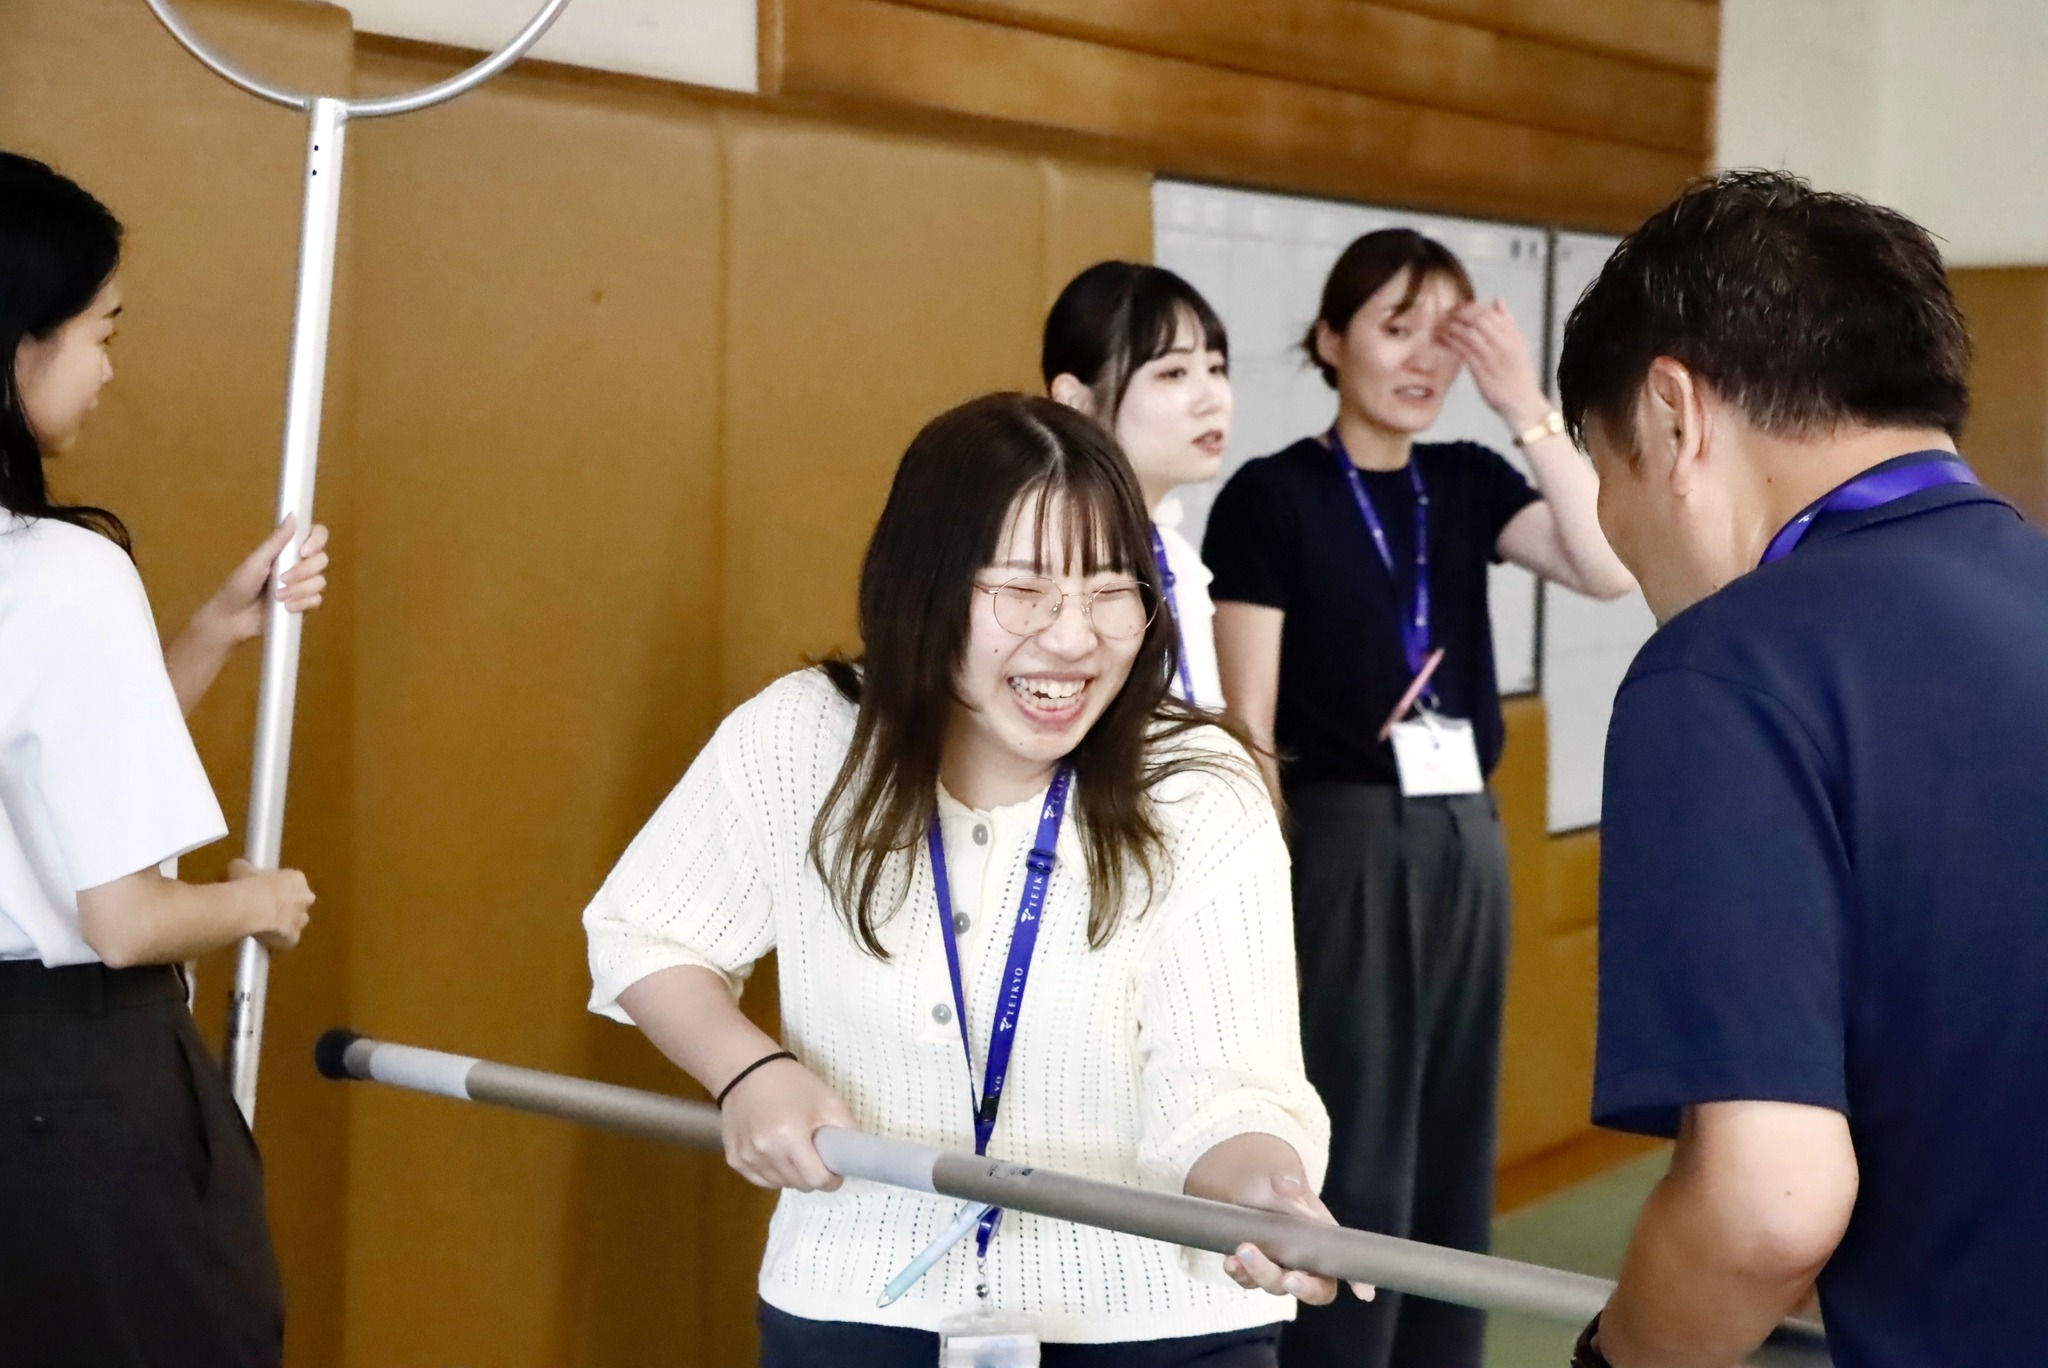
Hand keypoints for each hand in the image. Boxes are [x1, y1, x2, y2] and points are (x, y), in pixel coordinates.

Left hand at [196, 516, 330, 646]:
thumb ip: (277, 540)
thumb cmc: (238, 585)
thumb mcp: (257, 561)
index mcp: (288, 550)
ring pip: (320, 582)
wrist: (232, 618)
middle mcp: (299, 565)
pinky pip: (317, 601)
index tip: (303, 551)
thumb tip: (292, 514)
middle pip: (322, 560)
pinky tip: (285, 607)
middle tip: (282, 579)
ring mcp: (303, 586)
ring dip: (298, 591)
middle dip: (302, 572)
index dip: (317, 541)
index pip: (316, 536)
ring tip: (278, 597)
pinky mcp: (304, 605)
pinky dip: (301, 604)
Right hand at [226, 858, 313, 950]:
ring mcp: (301, 920)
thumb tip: (239, 868)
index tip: (262, 890)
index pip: (291, 882)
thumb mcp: (241, 867)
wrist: (250, 908)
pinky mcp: (293, 939)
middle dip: (284, 906)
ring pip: (294, 922)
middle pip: (297, 902)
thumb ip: (245, 868)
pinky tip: (262, 939)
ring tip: (261, 925)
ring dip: (282, 924)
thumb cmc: (248, 883)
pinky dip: (276, 941)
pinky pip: (285, 941)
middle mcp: (305, 899)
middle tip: (262, 908)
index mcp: (297, 879)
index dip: (276, 887)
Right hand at [718, 1055, 855, 1192]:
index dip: (831, 1180)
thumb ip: (848, 1130)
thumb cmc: (792, 1084)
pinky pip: (761, 1180)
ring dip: (792, 1176)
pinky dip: (773, 1174)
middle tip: (816, 1157)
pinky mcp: (734, 1159)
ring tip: (795, 1152)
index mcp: (790, 1138)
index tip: (835, 1172)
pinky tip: (776, 1153)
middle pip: (799, 1185)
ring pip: (780, 1185)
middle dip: (813, 1177)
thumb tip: (856, 1156)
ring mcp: (746, 1157)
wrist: (747, 1071)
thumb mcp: (828, 1101)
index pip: (816, 1180)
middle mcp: (765, 1152)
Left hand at [1185, 1134, 1374, 1305]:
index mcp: (1322, 1234)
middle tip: (1287, 1278)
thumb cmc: (1271, 1177)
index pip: (1344, 1262)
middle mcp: (1303, 1255)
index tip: (1364, 1291)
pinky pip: (1248, 1280)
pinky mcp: (1251, 1267)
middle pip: (1314, 1287)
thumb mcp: (1279, 1175)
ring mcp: (1277, 1263)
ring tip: (1243, 1251)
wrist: (1237, 1178)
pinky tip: (1230, 1261)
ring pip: (1276, 1285)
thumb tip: (1290, 1188)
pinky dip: (1239, 1273)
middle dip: (1302, 1287)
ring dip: (1261, 1274)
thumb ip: (1285, 1184)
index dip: (1357, 1279)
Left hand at [1440, 299, 1550, 433]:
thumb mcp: (1519, 344)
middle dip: (1459, 315)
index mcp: (1513, 336)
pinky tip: (1443, 341)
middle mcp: (1504, 345)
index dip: (1471, 307)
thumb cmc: (1519, 373)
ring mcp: (1492, 358)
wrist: (1523, 402)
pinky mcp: (1481, 372)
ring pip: (1469, 335)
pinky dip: (1451, 344)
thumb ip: (1508, 322)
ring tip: (1441, 326)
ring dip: (1452, 328)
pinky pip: (1464, 353)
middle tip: (1446, 315)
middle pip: (1478, 321)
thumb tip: (1497, 301)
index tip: (1458, 307)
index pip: (1489, 313)